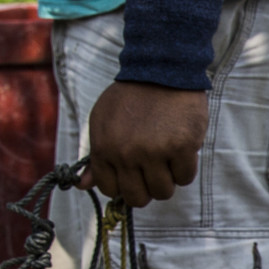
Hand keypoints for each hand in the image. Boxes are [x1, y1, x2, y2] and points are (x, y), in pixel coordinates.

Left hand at [85, 81, 208, 206]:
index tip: (134, 174)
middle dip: (147, 188)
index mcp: (104, 148)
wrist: (162, 70)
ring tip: (168, 157)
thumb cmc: (132, 98)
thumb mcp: (103, 123)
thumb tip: (83, 185)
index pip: (110, 189)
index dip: (124, 185)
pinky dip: (185, 168)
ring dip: (168, 179)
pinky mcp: (181, 147)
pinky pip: (185, 177)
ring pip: (163, 192)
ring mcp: (155, 151)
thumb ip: (95, 157)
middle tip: (154, 170)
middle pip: (138, 198)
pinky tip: (181, 149)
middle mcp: (127, 153)